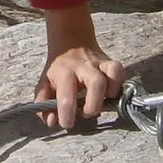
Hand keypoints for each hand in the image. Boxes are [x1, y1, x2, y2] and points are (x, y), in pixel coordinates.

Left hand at [35, 6, 125, 128]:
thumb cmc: (57, 69)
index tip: (67, 123)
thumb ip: (43, 105)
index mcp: (64, 72)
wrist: (70, 40)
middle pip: (96, 83)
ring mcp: (99, 63)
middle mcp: (83, 66)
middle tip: (85, 113)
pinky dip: (117, 85)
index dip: (67, 116)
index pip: (66, 98)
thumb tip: (52, 122)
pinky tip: (108, 92)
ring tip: (99, 101)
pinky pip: (120, 71)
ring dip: (108, 94)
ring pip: (112, 74)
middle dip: (93, 106)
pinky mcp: (111, 63)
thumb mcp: (44, 84)